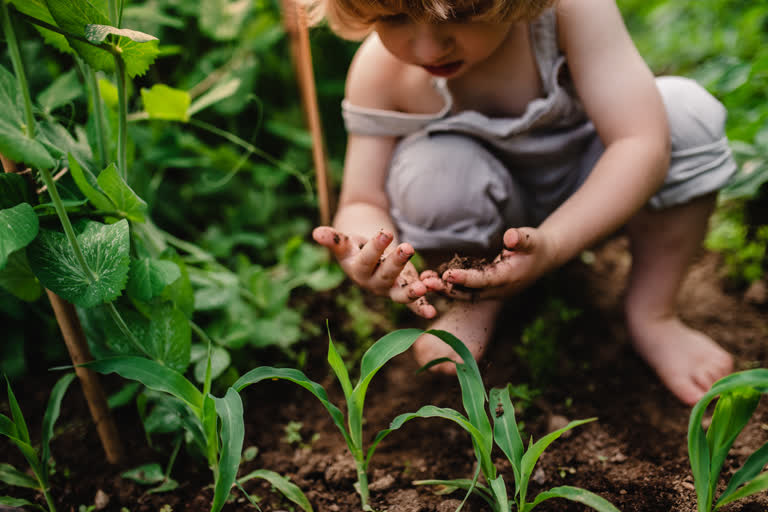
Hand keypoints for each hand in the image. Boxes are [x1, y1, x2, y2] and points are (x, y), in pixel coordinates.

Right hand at [312, 226, 436, 318]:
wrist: (365, 259)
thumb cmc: (354, 249)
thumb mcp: (345, 243)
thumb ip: (334, 239)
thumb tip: (316, 233)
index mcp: (358, 270)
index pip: (367, 259)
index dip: (376, 247)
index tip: (386, 232)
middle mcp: (373, 284)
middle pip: (386, 275)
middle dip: (397, 263)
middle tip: (408, 248)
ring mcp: (390, 290)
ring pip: (401, 294)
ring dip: (414, 292)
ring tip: (428, 285)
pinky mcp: (405, 293)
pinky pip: (415, 303)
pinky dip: (425, 305)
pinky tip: (435, 301)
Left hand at [423, 227, 557, 300]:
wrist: (543, 258)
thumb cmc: (536, 245)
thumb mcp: (533, 238)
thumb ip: (521, 239)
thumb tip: (511, 236)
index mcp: (508, 277)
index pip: (484, 280)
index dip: (465, 278)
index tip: (448, 274)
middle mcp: (497, 289)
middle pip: (469, 292)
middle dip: (447, 287)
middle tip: (425, 282)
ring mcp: (491, 291)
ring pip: (463, 293)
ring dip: (443, 288)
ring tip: (422, 280)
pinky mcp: (484, 288)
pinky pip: (463, 289)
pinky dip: (447, 286)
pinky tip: (428, 278)